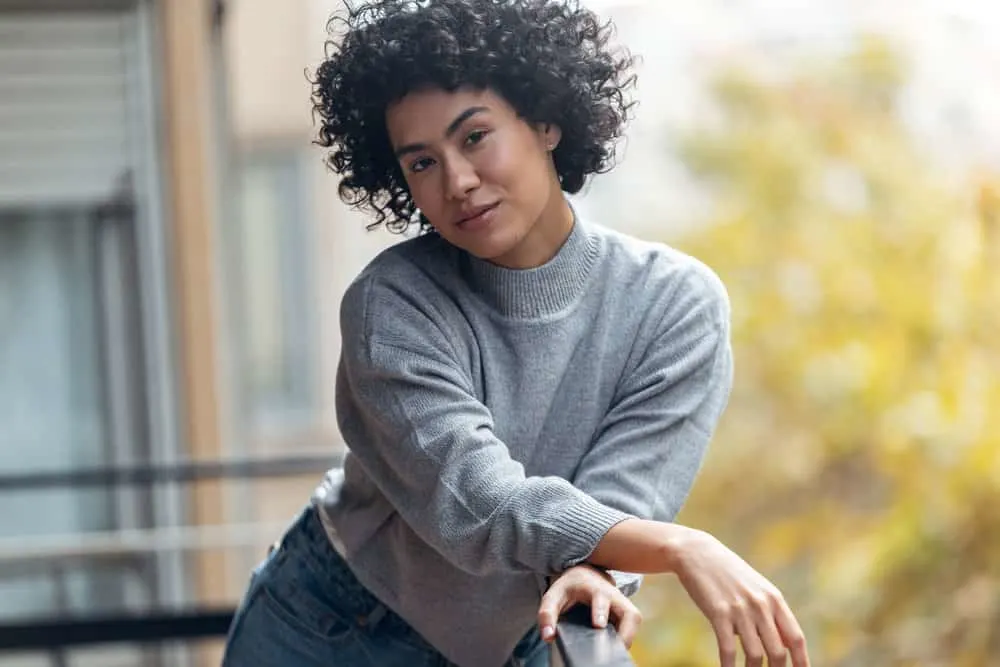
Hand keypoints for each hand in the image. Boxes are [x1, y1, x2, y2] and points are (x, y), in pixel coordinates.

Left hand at [536, 564, 642, 647]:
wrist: (584, 575)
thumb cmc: (569, 587)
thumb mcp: (554, 595)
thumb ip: (547, 614)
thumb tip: (548, 636)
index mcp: (593, 588)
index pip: (601, 598)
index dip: (601, 611)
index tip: (598, 625)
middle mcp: (612, 595)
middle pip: (629, 612)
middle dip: (626, 630)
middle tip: (617, 646)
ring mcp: (622, 603)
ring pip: (634, 619)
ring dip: (629, 635)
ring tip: (616, 651)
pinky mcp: (625, 612)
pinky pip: (632, 624)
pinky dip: (627, 636)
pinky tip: (617, 647)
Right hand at [670, 527, 809, 666]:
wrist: (698, 553)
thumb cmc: (729, 574)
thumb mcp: (756, 589)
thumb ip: (772, 614)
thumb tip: (788, 645)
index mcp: (774, 599)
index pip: (795, 639)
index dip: (802, 663)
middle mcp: (761, 605)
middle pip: (778, 651)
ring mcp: (740, 609)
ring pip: (755, 654)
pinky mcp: (718, 612)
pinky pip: (728, 649)